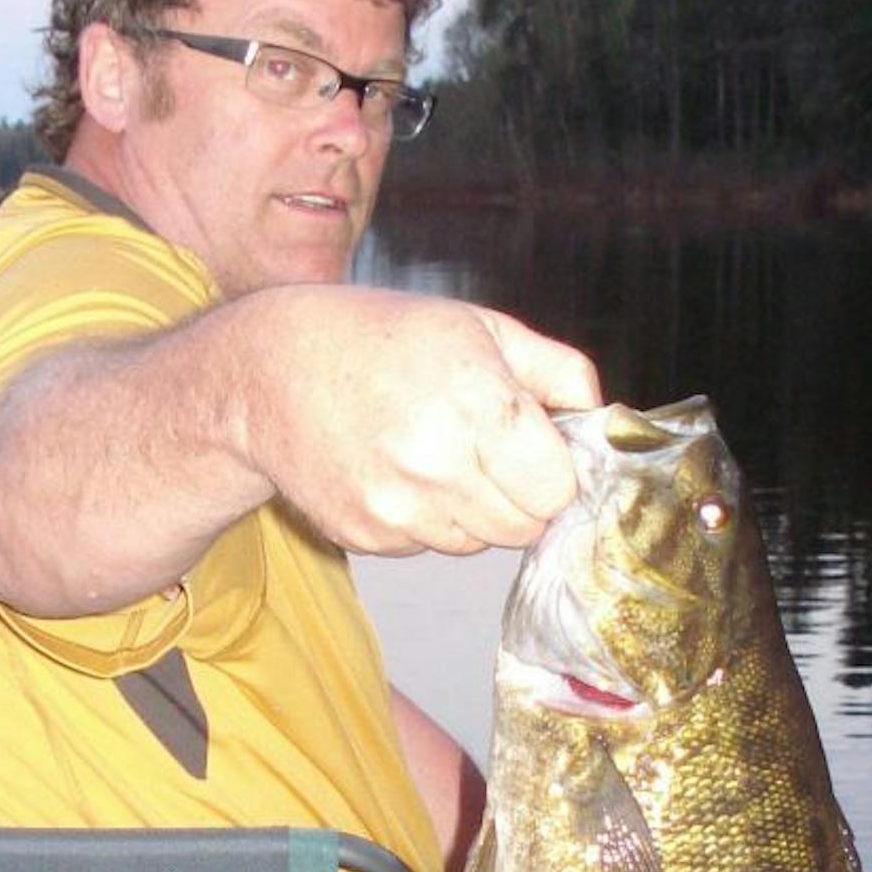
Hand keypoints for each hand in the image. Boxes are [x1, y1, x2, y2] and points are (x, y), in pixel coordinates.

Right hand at [233, 289, 600, 556]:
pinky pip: (427, 545)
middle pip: (523, 526)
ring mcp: (397, 510)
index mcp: (476, 403)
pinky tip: (394, 470)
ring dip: (472, 508)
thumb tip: (601, 418)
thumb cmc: (382, 338)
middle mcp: (437, 465)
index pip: (556, 489)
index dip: (554, 470)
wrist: (270, 372)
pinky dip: (425, 518)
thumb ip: (556, 370)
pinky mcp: (367, 537)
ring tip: (433, 452)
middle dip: (520, 494)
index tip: (536, 448)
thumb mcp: (480, 326)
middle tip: (486, 450)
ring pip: (477, 542)